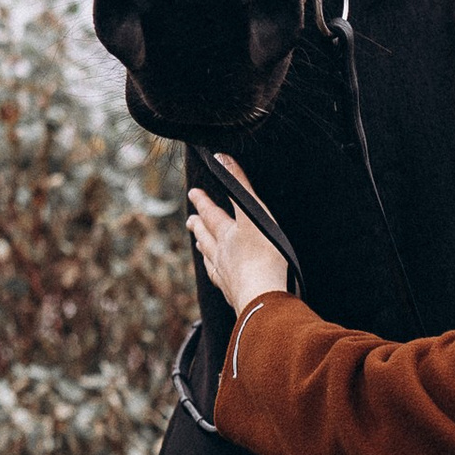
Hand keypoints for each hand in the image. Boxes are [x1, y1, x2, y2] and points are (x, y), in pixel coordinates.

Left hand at [186, 160, 291, 312]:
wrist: (263, 296)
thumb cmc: (264, 255)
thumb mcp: (254, 214)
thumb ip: (240, 186)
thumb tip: (221, 158)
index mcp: (228, 234)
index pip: (212, 214)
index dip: (203, 202)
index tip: (193, 192)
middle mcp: (221, 255)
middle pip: (206, 237)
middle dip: (199, 226)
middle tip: (190, 220)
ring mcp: (226, 276)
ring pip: (210, 259)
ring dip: (204, 249)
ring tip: (199, 245)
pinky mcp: (235, 294)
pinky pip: (220, 281)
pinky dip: (216, 275)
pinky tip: (218, 277)